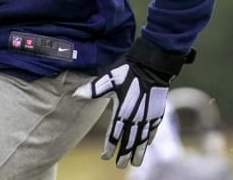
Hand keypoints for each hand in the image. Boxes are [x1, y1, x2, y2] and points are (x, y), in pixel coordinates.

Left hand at [73, 37, 193, 167]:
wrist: (152, 65)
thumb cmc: (128, 71)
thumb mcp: (108, 79)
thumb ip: (93, 90)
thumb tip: (75, 95)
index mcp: (123, 112)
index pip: (114, 135)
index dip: (109, 147)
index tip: (105, 157)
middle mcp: (136, 117)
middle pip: (130, 142)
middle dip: (124, 155)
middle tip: (119, 166)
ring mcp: (148, 116)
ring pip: (143, 139)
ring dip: (139, 152)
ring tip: (136, 163)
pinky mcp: (157, 112)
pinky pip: (153, 130)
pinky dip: (149, 138)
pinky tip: (147, 144)